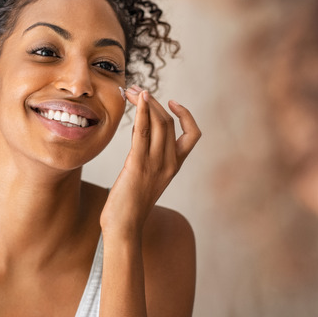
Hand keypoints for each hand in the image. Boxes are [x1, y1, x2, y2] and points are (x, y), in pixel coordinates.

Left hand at [100, 85, 200, 238]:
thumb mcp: (146, 179)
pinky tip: (135, 100)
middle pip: (169, 122)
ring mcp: (156, 164)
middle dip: (154, 101)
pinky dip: (140, 112)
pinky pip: (142, 132)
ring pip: (158, 123)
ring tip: (131, 90)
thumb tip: (140, 137)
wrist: (124, 227)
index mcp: (175, 166)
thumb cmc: (130, 206)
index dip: (186, 115)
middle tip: (137, 89)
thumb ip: (148, 159)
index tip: (171, 102)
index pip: (193, 134)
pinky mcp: (138, 165)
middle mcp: (169, 163)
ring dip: (145, 102)